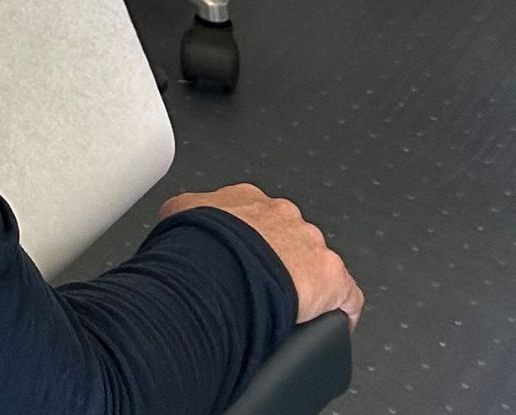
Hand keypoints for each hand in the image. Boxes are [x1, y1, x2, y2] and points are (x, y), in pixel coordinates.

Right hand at [158, 186, 363, 326]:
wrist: (219, 265)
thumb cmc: (196, 243)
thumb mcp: (176, 214)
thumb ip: (185, 212)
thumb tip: (177, 223)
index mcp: (248, 198)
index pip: (257, 217)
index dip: (250, 240)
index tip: (244, 259)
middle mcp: (283, 215)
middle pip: (288, 238)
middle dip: (278, 261)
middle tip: (261, 287)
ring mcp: (310, 244)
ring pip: (315, 264)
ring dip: (303, 283)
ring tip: (285, 309)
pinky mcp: (332, 277)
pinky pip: (346, 295)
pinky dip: (341, 310)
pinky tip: (329, 325)